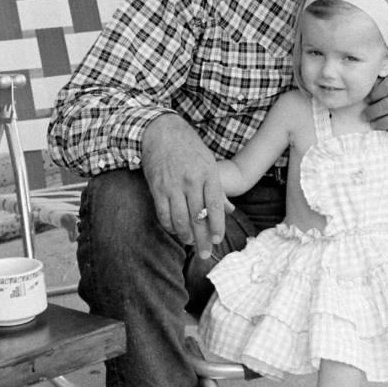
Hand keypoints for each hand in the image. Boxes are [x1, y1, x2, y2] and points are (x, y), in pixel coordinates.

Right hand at [141, 114, 226, 258]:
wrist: (162, 132)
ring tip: (190, 244)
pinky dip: (170, 226)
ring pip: (180, 219)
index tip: (216, 239)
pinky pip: (164, 214)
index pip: (214, 206)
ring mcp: (173, 185)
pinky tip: (175, 231)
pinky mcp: (157, 188)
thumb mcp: (209, 163)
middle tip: (205, 255)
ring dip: (186, 235)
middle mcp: (191, 181)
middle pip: (198, 217)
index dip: (216, 225)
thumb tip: (230, 211)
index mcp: (208, 174)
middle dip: (202, 239)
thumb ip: (218, 190)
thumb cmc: (189, 148)